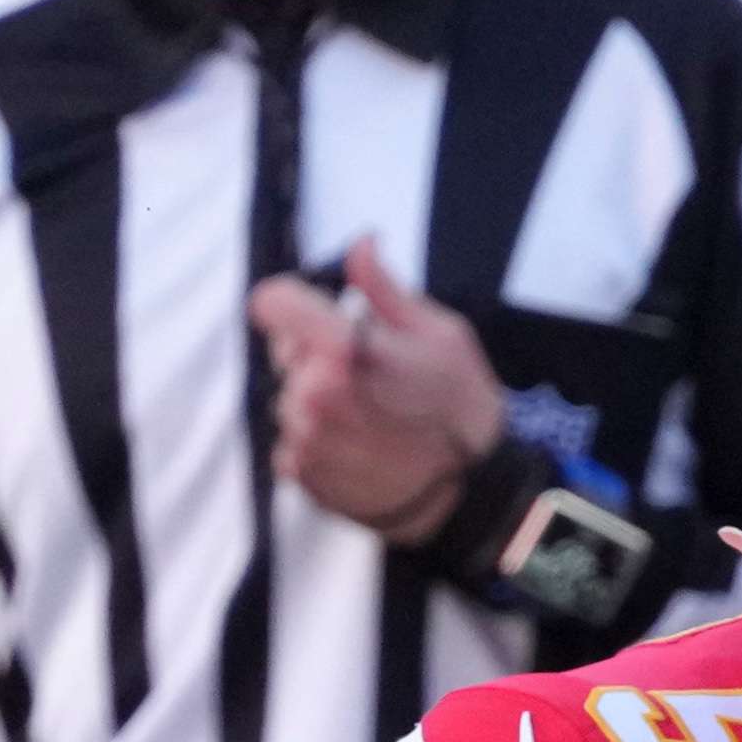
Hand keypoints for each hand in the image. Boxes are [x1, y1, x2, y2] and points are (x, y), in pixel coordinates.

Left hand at [251, 242, 507, 543]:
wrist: (469, 497)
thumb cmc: (463, 409)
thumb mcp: (440, 334)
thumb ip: (385, 290)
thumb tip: (360, 244)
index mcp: (343, 349)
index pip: (272, 303)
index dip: (289, 300)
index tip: (308, 306)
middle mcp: (312, 395)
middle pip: (283, 352)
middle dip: (314, 352)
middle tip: (365, 371)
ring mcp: (304, 440)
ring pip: (288, 398)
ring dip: (315, 400)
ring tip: (368, 414)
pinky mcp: (302, 477)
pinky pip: (290, 441)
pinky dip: (316, 439)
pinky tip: (358, 444)